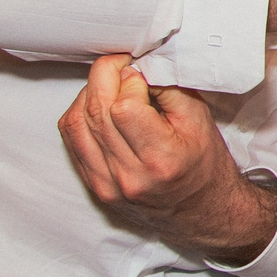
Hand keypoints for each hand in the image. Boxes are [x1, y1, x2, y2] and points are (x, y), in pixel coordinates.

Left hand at [58, 55, 276, 262]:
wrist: (202, 210)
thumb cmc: (205, 163)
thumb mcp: (200, 120)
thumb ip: (168, 89)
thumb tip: (136, 67)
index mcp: (160, 159)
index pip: (123, 106)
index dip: (129, 79)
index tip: (142, 72)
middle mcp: (128, 176)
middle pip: (96, 111)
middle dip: (105, 76)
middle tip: (123, 67)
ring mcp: (106, 184)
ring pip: (75, 123)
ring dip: (90, 94)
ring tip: (112, 88)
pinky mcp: (94, 186)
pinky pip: (71, 140)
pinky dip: (81, 116)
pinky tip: (100, 109)